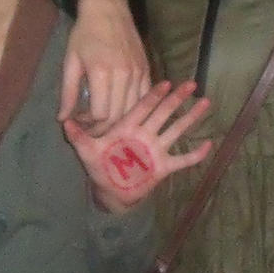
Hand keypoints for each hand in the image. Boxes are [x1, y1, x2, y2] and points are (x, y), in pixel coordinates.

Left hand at [61, 0, 149, 125]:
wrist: (108, 8)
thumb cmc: (85, 33)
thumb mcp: (71, 61)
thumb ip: (68, 92)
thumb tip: (63, 119)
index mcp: (101, 73)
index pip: (100, 114)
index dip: (89, 124)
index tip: (80, 121)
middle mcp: (123, 75)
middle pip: (117, 116)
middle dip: (102, 128)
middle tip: (91, 127)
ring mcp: (138, 73)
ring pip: (132, 110)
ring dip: (119, 120)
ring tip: (105, 120)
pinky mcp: (146, 69)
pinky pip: (143, 97)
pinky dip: (133, 108)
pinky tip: (121, 108)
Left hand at [64, 80, 212, 213]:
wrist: (111, 190)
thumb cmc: (99, 167)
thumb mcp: (86, 151)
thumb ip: (78, 137)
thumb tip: (64, 122)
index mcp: (128, 128)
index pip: (142, 107)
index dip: (152, 95)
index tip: (165, 82)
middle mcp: (145, 135)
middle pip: (163, 113)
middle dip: (177, 99)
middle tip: (191, 83)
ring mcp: (156, 150)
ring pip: (176, 130)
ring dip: (191, 118)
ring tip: (206, 103)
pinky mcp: (163, 167)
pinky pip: (182, 160)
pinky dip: (195, 154)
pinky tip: (208, 144)